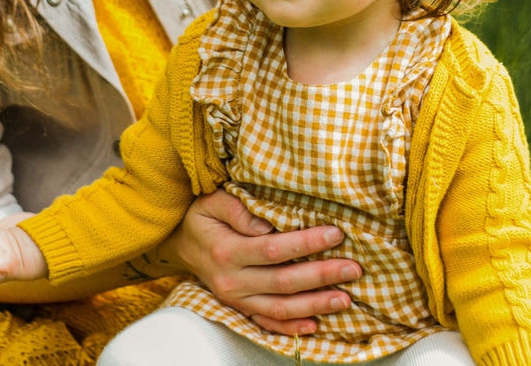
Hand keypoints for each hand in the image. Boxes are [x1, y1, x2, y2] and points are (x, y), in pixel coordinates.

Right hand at [157, 190, 360, 335]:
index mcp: (228, 251)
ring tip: (345, 299)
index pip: (275, 249)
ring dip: (316, 305)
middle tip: (353, 269)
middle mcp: (233, 281)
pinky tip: (316, 325)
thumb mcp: (212, 201)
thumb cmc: (200, 217)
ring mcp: (237, 299)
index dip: (307, 243)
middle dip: (322, 276)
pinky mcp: (239, 309)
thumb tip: (268, 223)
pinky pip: (268, 324)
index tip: (335, 234)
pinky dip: (292, 328)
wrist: (178, 244)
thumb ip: (238, 210)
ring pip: (281, 308)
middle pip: (284, 282)